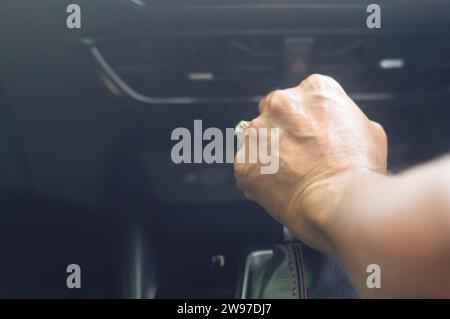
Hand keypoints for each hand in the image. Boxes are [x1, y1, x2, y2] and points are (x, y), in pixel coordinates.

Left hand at [234, 74, 386, 252]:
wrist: (339, 201)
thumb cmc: (358, 170)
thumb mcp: (369, 130)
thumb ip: (343, 120)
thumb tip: (336, 128)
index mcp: (314, 90)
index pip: (301, 99)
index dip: (305, 121)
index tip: (309, 136)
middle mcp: (281, 103)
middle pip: (273, 113)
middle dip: (281, 132)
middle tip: (298, 157)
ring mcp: (258, 131)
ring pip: (257, 140)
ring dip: (268, 154)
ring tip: (290, 176)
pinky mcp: (244, 160)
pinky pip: (248, 167)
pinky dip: (258, 178)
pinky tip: (279, 189)